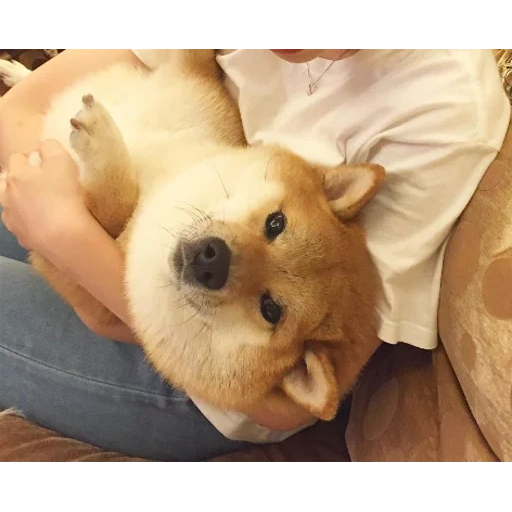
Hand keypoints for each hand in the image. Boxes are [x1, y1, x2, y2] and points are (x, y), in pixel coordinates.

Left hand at [0, 139, 87, 253]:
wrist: (64, 236)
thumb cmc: (64, 195)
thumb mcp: (63, 161)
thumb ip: (51, 148)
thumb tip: (45, 147)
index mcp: (16, 175)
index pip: (18, 158)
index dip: (34, 158)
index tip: (49, 164)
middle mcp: (7, 196)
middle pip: (11, 182)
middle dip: (25, 181)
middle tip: (47, 185)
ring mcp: (12, 218)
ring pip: (14, 205)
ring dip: (25, 202)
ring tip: (45, 207)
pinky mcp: (20, 237)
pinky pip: (23, 225)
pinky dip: (31, 223)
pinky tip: (46, 225)